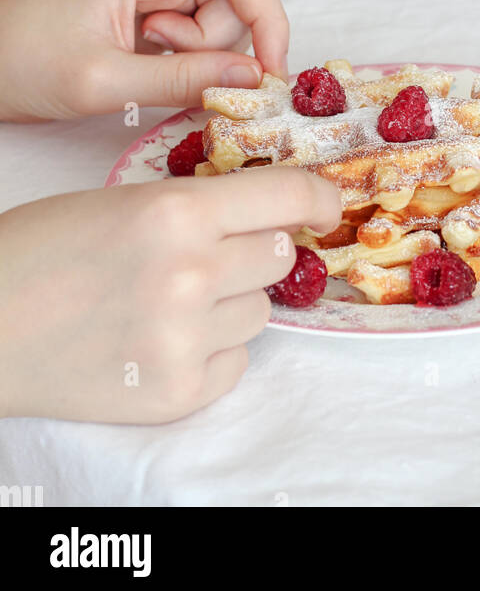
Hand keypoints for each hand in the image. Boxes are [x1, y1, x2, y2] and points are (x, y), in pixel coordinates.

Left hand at [0, 0, 290, 120]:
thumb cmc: (27, 62)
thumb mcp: (104, 82)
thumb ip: (183, 81)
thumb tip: (255, 81)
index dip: (270, 20)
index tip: (272, 74)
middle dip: (217, 46)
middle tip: (165, 67)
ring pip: (225, 21)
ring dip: (199, 56)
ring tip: (141, 63)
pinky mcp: (159, 4)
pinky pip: (204, 33)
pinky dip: (191, 59)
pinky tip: (149, 66)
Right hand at [0, 165, 340, 421]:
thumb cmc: (43, 250)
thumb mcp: (124, 201)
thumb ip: (197, 205)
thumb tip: (269, 210)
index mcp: (177, 211)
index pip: (289, 198)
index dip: (317, 198)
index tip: (325, 205)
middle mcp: (192, 274)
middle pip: (280, 255)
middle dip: (255, 250)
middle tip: (212, 253)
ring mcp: (187, 339)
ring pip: (261, 310)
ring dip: (232, 302)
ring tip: (169, 300)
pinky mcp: (178, 392)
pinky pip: (237, 361)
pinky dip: (212, 350)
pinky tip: (162, 337)